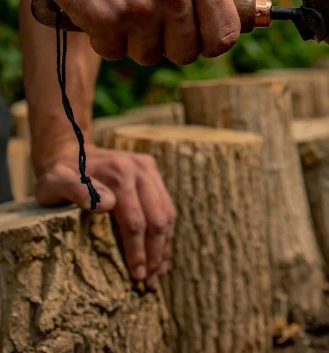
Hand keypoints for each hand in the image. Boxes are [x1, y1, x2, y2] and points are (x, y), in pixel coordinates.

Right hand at [25, 0, 239, 65]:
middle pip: (185, 53)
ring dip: (132, 40)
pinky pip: (113, 52)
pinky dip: (103, 37)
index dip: (209, 44)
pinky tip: (97, 7)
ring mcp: (141, 6)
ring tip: (120, 5)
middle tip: (147, 21)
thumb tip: (217, 19)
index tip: (196, 40)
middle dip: (166, 43)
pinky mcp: (104, 18)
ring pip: (148, 56)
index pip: (224, 34)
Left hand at [34, 143, 175, 286]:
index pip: (135, 221)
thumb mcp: (55, 183)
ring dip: (164, 245)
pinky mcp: (153, 172)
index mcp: (120, 173)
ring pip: (167, 212)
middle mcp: (140, 168)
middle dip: (155, 253)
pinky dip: (166, 231)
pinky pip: (166, 204)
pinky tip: (161, 251)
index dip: (137, 251)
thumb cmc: (59, 175)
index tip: (136, 276)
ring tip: (158, 272)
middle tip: (149, 282)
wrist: (71, 152)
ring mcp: (149, 169)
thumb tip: (108, 205)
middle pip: (157, 218)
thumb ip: (77, 191)